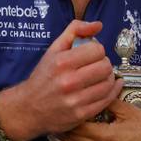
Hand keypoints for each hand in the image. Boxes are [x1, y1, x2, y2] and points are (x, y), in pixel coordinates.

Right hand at [0, 20, 122, 140]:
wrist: (28, 108)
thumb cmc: (43, 77)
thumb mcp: (53, 49)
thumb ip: (75, 31)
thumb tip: (98, 25)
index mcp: (62, 62)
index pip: (97, 50)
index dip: (97, 50)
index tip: (91, 54)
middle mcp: (68, 81)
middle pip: (105, 66)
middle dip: (104, 63)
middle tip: (97, 65)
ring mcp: (75, 100)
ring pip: (108, 83)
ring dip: (108, 78)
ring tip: (100, 76)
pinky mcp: (81, 114)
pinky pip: (107, 100)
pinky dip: (112, 91)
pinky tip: (110, 86)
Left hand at [63, 99, 140, 140]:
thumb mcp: (129, 110)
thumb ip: (109, 101)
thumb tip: (95, 90)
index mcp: (105, 135)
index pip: (78, 125)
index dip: (70, 115)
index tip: (65, 105)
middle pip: (74, 139)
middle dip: (66, 127)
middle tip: (60, 114)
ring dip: (69, 140)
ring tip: (64, 128)